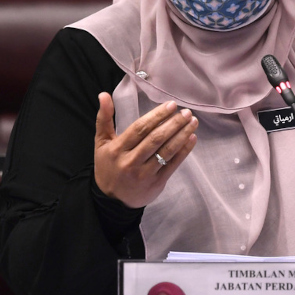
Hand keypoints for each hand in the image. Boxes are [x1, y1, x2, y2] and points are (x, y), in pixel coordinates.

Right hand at [94, 93, 197, 208]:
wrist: (111, 200)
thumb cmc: (107, 165)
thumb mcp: (101, 142)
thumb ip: (104, 118)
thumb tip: (104, 94)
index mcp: (117, 149)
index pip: (140, 129)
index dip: (156, 116)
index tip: (171, 105)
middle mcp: (130, 162)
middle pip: (155, 139)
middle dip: (173, 124)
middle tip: (186, 112)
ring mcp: (144, 174)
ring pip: (166, 151)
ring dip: (182, 135)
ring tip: (193, 122)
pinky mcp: (156, 183)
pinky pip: (172, 165)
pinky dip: (184, 151)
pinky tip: (192, 138)